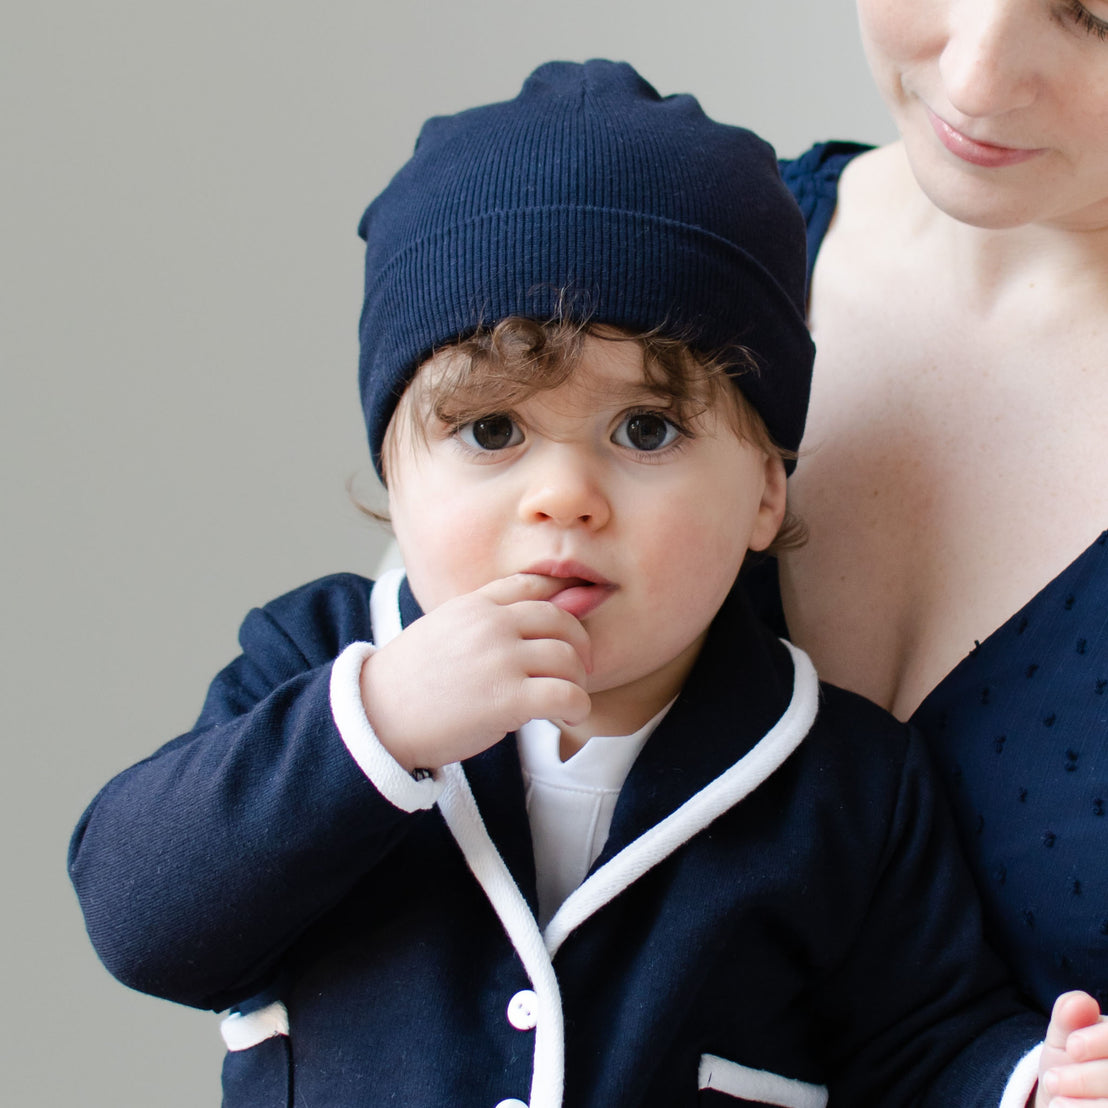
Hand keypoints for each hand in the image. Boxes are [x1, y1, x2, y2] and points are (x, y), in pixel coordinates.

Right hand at [359, 573, 591, 770]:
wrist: (375, 718)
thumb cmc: (410, 682)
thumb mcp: (443, 630)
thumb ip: (484, 621)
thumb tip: (530, 625)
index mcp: (475, 604)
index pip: (536, 585)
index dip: (565, 602)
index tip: (573, 628)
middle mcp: (491, 624)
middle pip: (563, 621)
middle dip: (579, 647)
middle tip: (576, 672)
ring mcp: (500, 659)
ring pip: (569, 659)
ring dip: (578, 683)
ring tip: (567, 701)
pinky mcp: (507, 699)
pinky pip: (567, 696)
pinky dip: (578, 707)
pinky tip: (568, 717)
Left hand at [1035, 991, 1107, 1106]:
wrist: (1064, 1102)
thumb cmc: (1068, 1064)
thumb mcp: (1063, 1038)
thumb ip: (1069, 1017)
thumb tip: (1081, 1002)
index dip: (1102, 1040)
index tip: (1072, 1047)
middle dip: (1087, 1078)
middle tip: (1051, 1081)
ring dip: (1088, 1105)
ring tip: (1056, 1103)